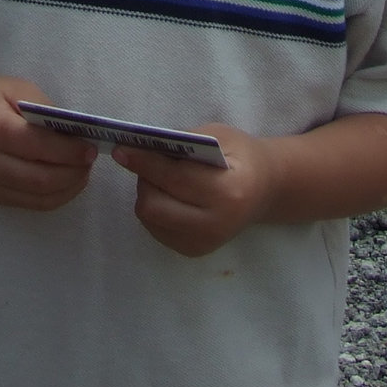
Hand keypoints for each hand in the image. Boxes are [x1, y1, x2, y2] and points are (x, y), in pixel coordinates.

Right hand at [0, 76, 95, 208]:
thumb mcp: (17, 89)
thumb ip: (45, 111)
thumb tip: (76, 134)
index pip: (37, 146)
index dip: (68, 151)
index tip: (91, 149)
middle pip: (39, 178)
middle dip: (72, 173)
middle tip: (90, 161)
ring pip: (37, 197)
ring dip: (67, 188)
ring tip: (82, 172)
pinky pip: (29, 203)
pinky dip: (54, 196)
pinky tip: (67, 182)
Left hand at [112, 125, 274, 256]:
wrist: (265, 190)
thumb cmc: (241, 155)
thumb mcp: (219, 135)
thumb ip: (183, 141)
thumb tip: (143, 146)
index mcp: (227, 192)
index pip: (175, 178)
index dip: (145, 162)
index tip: (121, 149)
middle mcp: (215, 224)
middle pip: (155, 205)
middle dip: (143, 179)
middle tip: (144, 160)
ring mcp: (204, 243)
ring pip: (151, 218)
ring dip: (147, 192)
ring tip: (159, 175)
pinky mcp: (193, 250)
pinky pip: (156, 228)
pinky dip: (154, 207)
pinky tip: (167, 193)